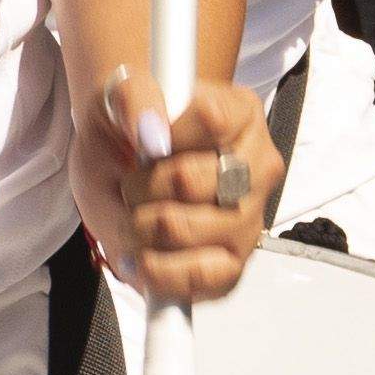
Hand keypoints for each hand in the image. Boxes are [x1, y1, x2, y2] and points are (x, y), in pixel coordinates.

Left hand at [86, 70, 275, 304]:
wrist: (118, 164)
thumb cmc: (126, 126)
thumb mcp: (116, 96)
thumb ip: (134, 98)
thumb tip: (152, 131)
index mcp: (241, 113)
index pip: (211, 119)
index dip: (163, 135)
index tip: (143, 140)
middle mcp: (258, 166)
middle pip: (191, 182)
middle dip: (141, 187)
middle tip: (130, 184)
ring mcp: (250, 218)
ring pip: (187, 229)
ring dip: (140, 228)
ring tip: (133, 218)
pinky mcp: (234, 263)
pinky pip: (206, 279)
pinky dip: (161, 273)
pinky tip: (143, 259)